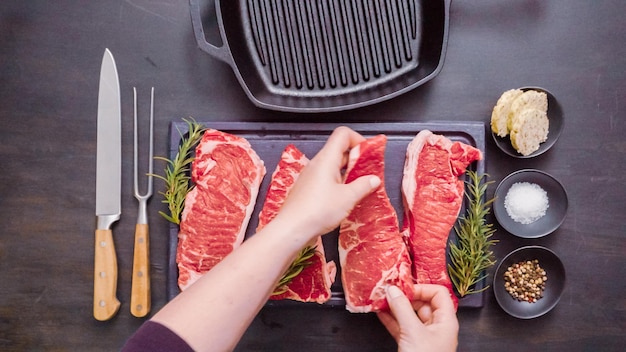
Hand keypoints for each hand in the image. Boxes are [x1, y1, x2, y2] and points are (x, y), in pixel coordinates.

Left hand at [274, 126, 380, 240]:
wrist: (291, 229)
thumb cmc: (318, 211)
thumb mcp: (348, 198)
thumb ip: (363, 185)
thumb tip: (373, 179)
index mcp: (326, 159)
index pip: (343, 134)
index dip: (358, 139)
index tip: (369, 154)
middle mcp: (316, 164)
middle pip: (339, 150)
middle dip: (356, 159)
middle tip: (368, 173)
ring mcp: (310, 176)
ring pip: (333, 166)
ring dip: (348, 173)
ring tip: (359, 187)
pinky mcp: (307, 189)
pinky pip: (326, 178)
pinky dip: (338, 183)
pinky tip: (344, 198)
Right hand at [378, 284, 458, 351]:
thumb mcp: (413, 332)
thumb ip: (402, 308)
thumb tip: (393, 290)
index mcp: (446, 321)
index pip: (438, 294)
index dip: (421, 288)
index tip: (403, 288)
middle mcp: (437, 327)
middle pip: (422, 303)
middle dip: (404, 297)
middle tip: (388, 292)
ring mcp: (424, 336)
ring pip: (410, 315)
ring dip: (395, 307)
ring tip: (381, 300)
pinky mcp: (412, 345)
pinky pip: (402, 327)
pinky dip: (391, 319)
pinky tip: (380, 313)